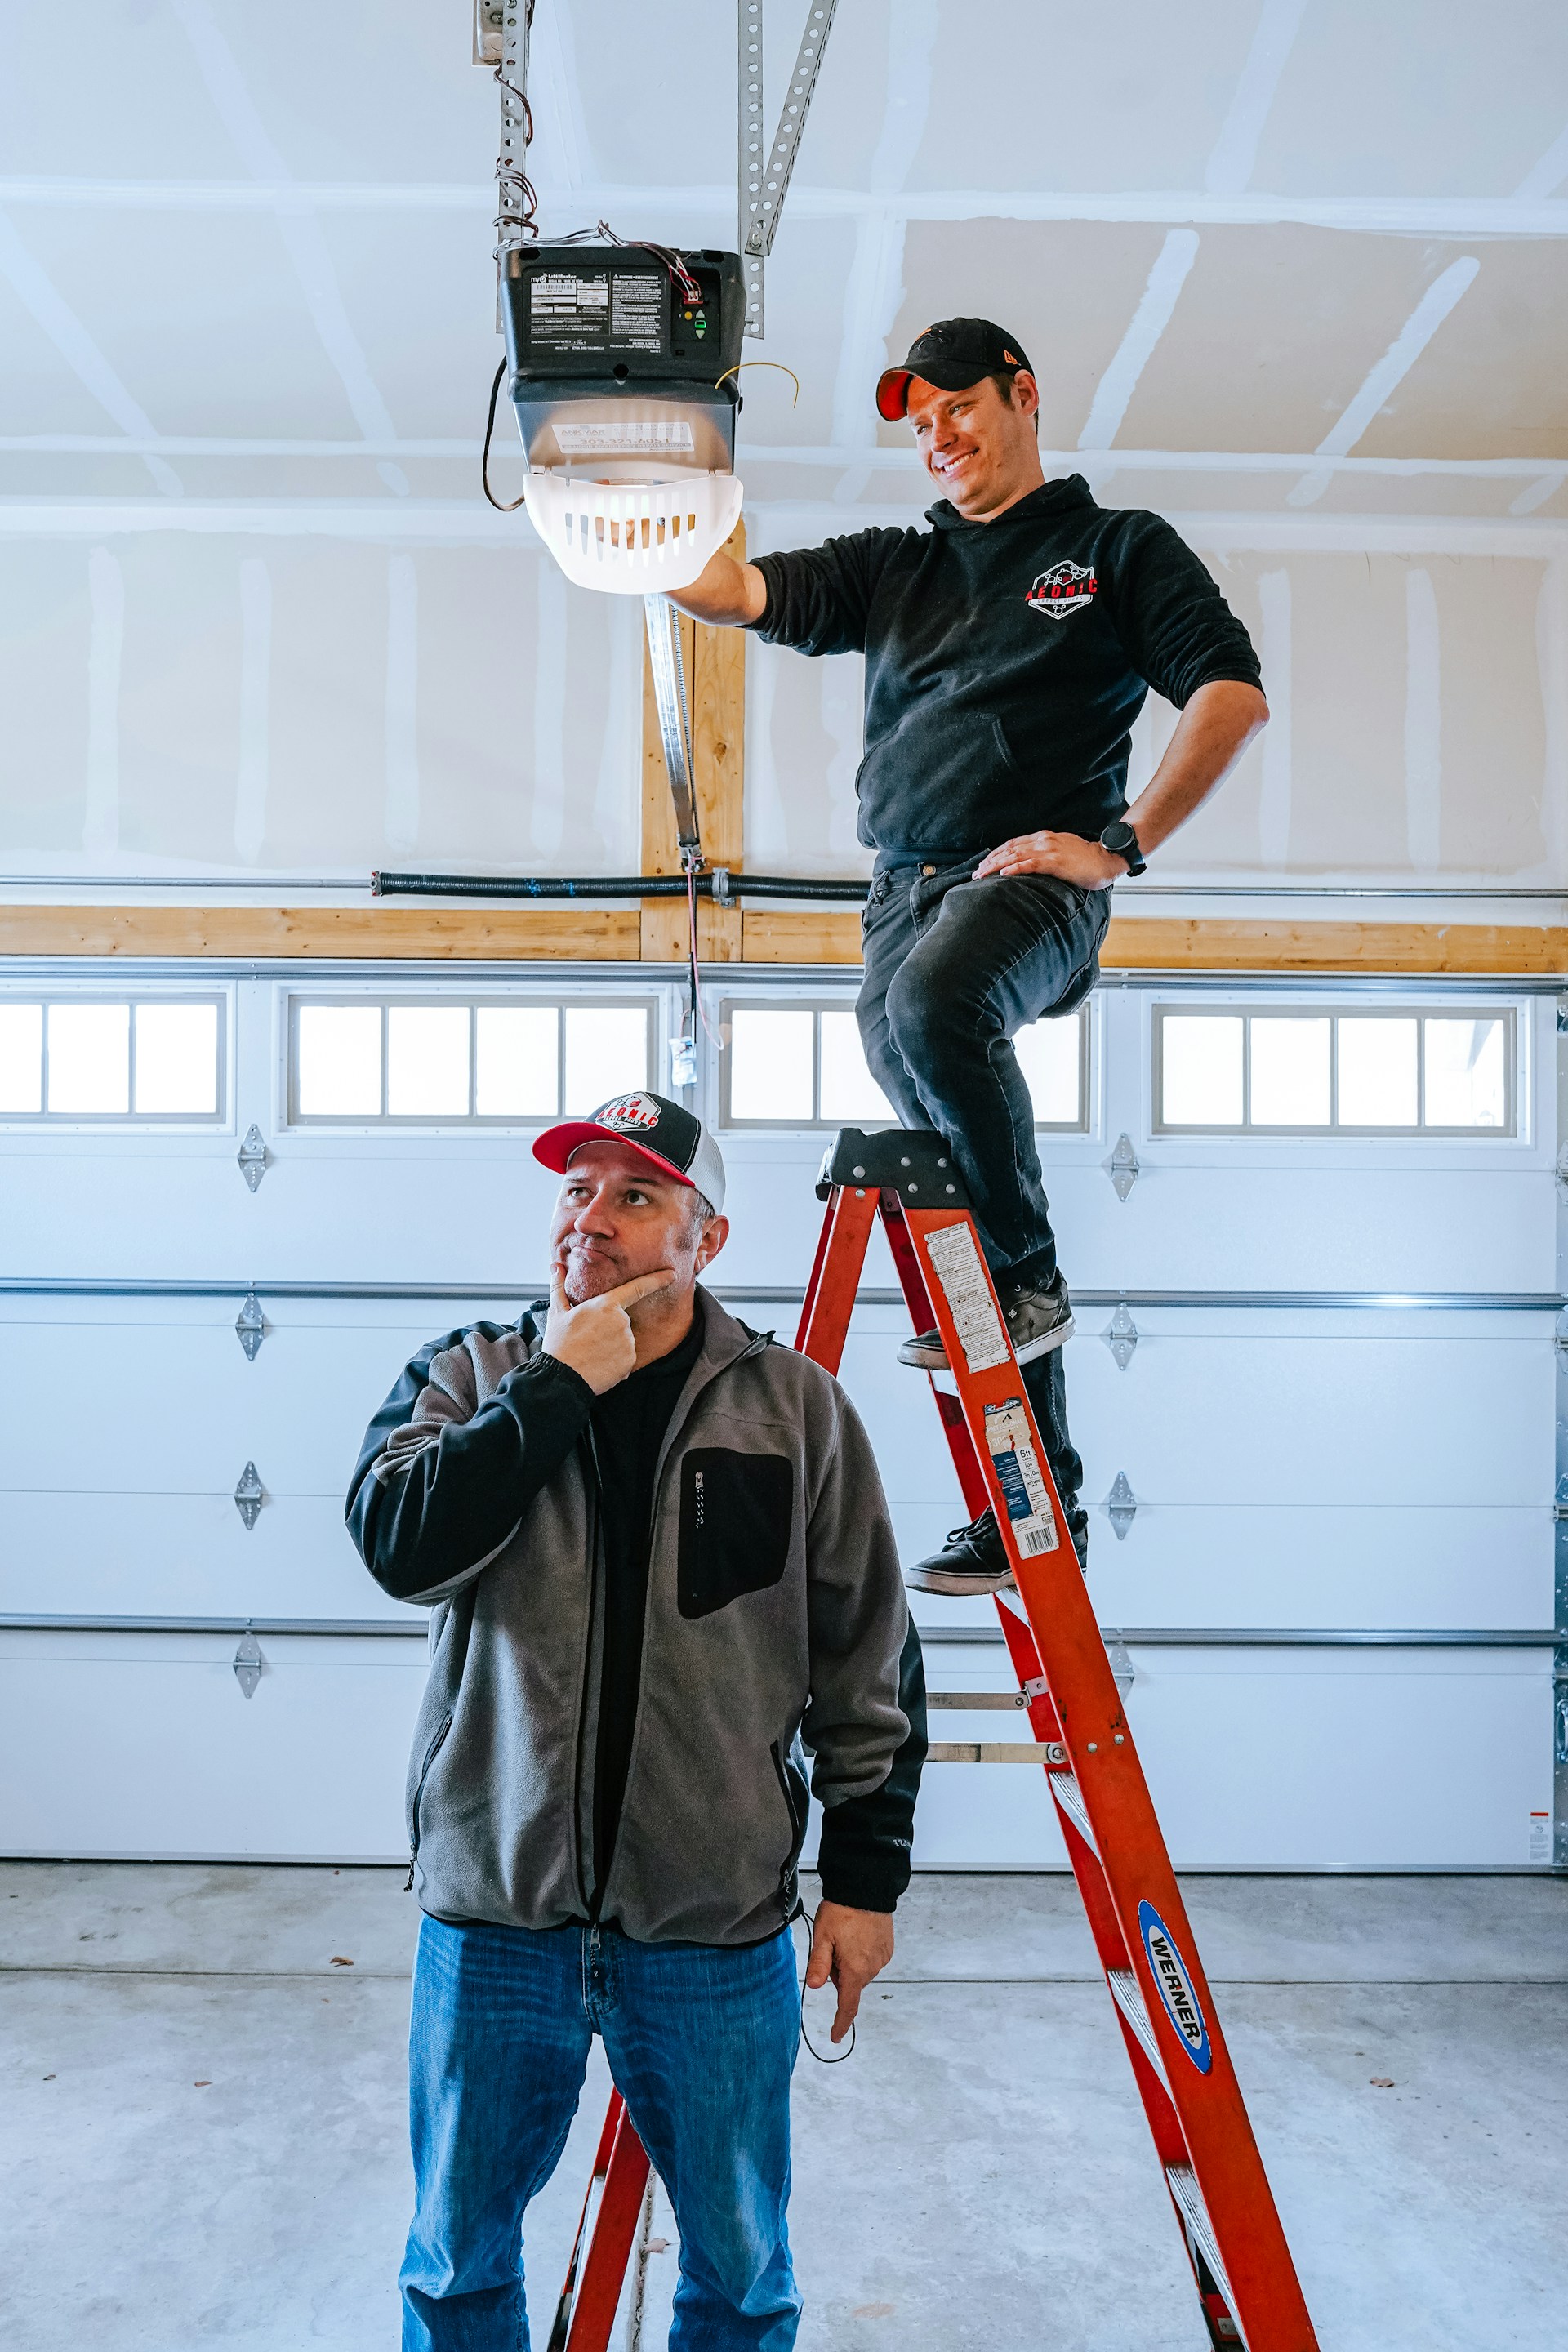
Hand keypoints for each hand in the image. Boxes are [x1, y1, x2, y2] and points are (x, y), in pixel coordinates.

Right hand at [542, 1268, 673, 1394]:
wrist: (561, 1378)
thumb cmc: (559, 1343)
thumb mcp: (557, 1312)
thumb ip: (560, 1286)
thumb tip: (556, 1266)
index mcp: (607, 1305)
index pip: (638, 1288)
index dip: (657, 1279)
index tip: (672, 1275)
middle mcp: (622, 1322)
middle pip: (622, 1320)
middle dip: (609, 1327)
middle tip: (587, 1338)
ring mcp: (628, 1343)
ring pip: (624, 1340)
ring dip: (611, 1345)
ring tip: (591, 1352)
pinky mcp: (630, 1362)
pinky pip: (625, 1358)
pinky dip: (615, 1362)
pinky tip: (598, 1364)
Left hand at [805, 1901, 894, 2043]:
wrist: (865, 1889)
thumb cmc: (842, 1910)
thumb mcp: (823, 1936)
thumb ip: (819, 1964)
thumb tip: (814, 1987)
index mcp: (855, 1969)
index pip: (848, 2005)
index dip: (840, 2023)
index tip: (835, 2037)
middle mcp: (872, 1968)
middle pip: (850, 1984)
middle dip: (838, 1974)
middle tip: (830, 1947)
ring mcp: (882, 1958)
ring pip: (859, 1972)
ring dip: (849, 1963)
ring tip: (844, 1936)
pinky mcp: (887, 1948)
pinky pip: (870, 1960)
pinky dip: (860, 1955)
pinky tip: (855, 1936)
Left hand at [972, 830, 1124, 887]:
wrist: (1106, 859)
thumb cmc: (1087, 859)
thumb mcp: (1063, 851)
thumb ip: (1046, 855)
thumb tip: (1032, 864)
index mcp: (1044, 838)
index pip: (1013, 844)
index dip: (996, 853)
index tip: (984, 864)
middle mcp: (1043, 840)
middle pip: (1010, 848)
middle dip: (990, 861)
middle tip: (976, 873)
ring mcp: (1049, 850)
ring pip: (1015, 855)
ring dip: (996, 865)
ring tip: (982, 875)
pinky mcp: (1055, 862)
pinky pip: (1030, 864)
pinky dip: (1014, 868)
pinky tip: (1003, 874)